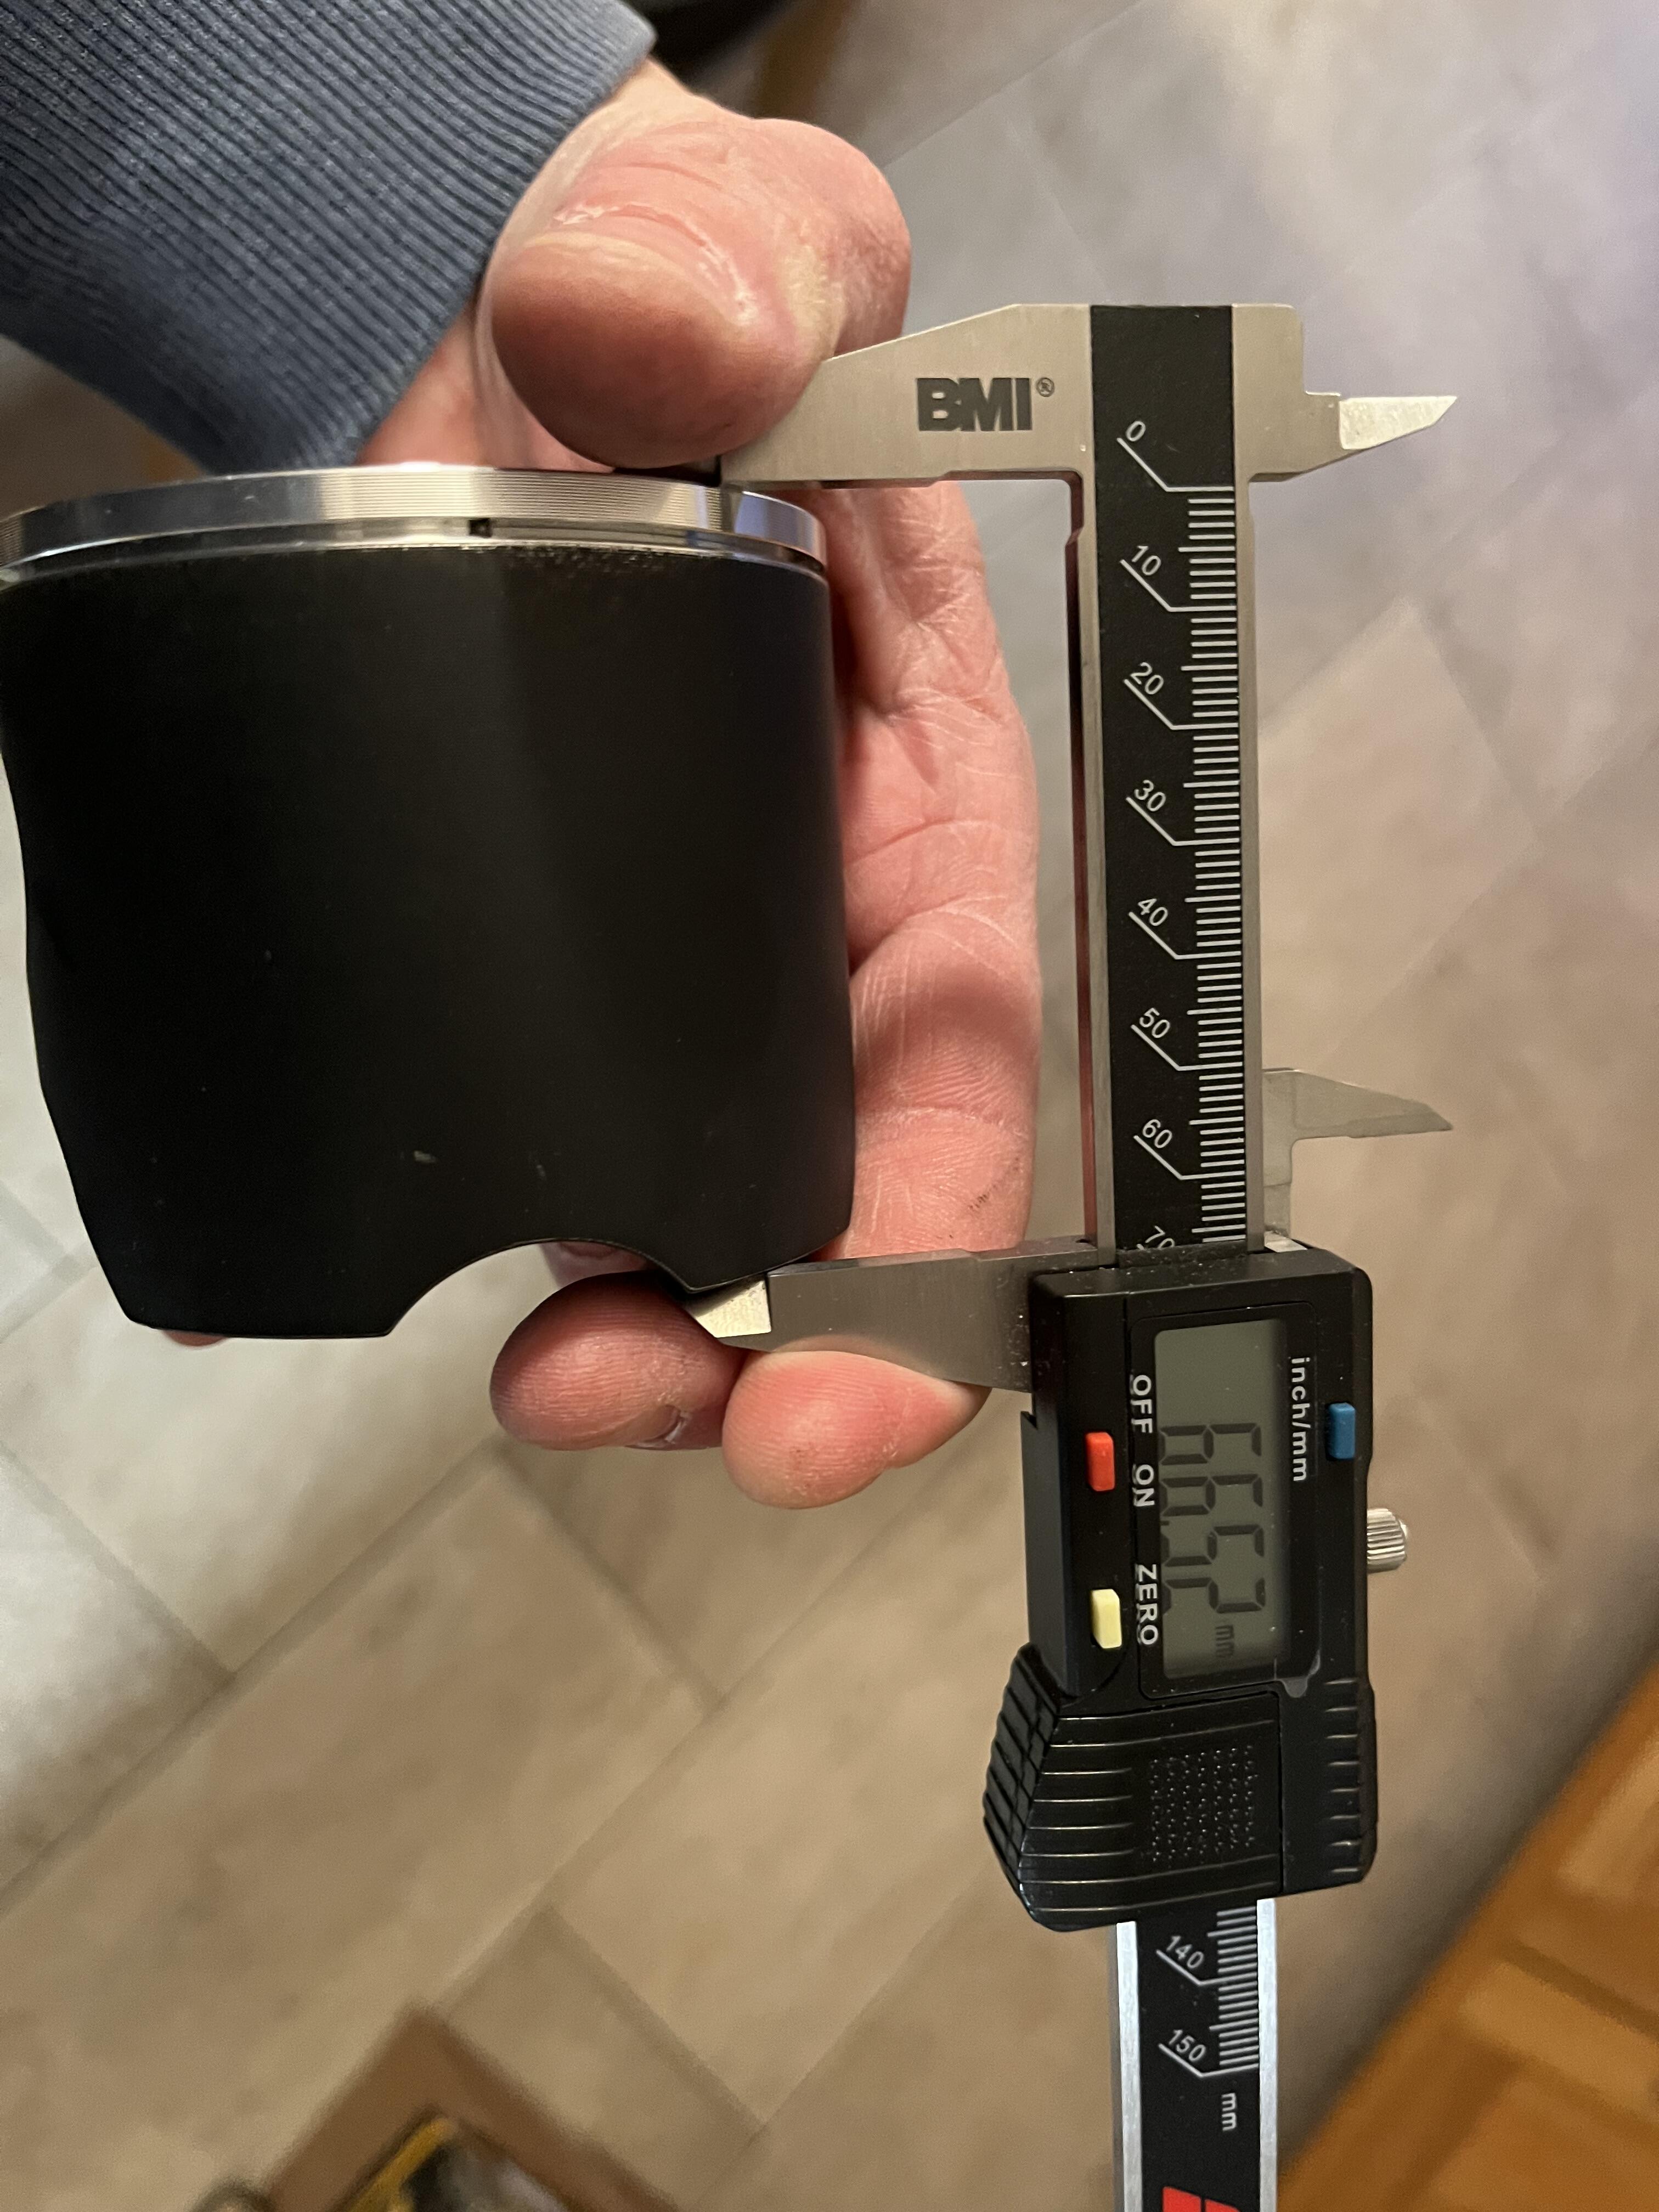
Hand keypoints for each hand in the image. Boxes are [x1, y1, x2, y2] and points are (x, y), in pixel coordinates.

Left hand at [362, 62, 1041, 1506]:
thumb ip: (737, 284)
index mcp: (925, 802)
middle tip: (621, 1397)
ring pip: (706, 1218)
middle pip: (847, 1198)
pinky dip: (514, 1245)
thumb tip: (685, 349)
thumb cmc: (665, 321)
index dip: (938, 1237)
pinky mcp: (562, 982)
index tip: (856, 1375)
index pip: (970, 1051)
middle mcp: (822, 923)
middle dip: (773, 1356)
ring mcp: (688, 971)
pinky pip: (564, 1151)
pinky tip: (431, 1279)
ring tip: (541, 1378)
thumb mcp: (726, 266)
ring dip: (646, 1344)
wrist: (501, 362)